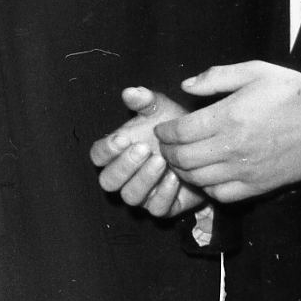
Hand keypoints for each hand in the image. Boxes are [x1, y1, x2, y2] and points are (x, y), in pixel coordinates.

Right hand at [89, 86, 205, 217]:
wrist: (202, 147)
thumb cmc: (173, 126)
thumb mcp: (160, 108)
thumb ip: (144, 100)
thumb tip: (130, 92)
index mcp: (117, 152)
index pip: (97, 156)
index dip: (106, 149)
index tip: (123, 138)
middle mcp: (125, 176)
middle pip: (108, 181)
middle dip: (125, 166)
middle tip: (144, 149)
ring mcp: (142, 194)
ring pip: (130, 196)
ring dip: (144, 179)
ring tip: (162, 161)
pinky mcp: (162, 207)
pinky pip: (157, 209)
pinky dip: (164, 193)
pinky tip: (175, 176)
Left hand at [154, 60, 300, 202]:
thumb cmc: (291, 94)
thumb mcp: (254, 71)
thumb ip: (215, 77)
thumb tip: (186, 85)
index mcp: (228, 117)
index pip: (181, 131)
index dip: (165, 132)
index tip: (162, 130)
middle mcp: (232, 147)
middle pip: (184, 159)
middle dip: (167, 153)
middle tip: (166, 147)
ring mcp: (245, 170)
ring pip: (199, 179)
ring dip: (183, 172)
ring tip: (181, 162)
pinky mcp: (259, 186)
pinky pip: (222, 195)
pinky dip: (207, 188)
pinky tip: (207, 176)